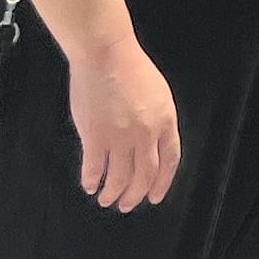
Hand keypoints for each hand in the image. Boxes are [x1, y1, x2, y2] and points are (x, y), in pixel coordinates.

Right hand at [66, 43, 180, 210]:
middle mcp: (146, 134)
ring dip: (113, 193)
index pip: (169, 161)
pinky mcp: (95, 136)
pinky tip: (89, 185)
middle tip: (127, 204)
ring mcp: (120, 137)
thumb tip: (150, 145)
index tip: (154, 196)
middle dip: (135, 195)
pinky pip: (94, 168)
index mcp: (166, 121)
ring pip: (119, 177)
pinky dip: (91, 180)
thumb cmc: (131, 67)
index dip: (162, 183)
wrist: (106, 54)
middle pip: (144, 175)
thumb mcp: (158, 94)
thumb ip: (157, 121)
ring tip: (106, 199)